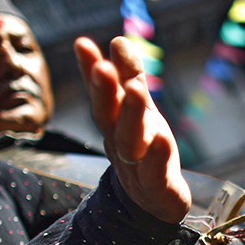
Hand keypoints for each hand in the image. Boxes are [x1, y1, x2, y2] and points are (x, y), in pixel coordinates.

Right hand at [74, 36, 190, 222]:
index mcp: (114, 124)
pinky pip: (155, 173)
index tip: (83, 44)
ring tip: (134, 90)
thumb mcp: (139, 112)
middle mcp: (120, 143)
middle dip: (105, 91)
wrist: (155, 203)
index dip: (90, 70)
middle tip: (103, 67)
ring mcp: (136, 167)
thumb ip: (130, 79)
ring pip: (130, 142)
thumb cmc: (146, 151)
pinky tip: (162, 140)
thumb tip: (117, 40)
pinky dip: (157, 158)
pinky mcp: (157, 188)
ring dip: (130, 116)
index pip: (100, 94)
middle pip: (108, 117)